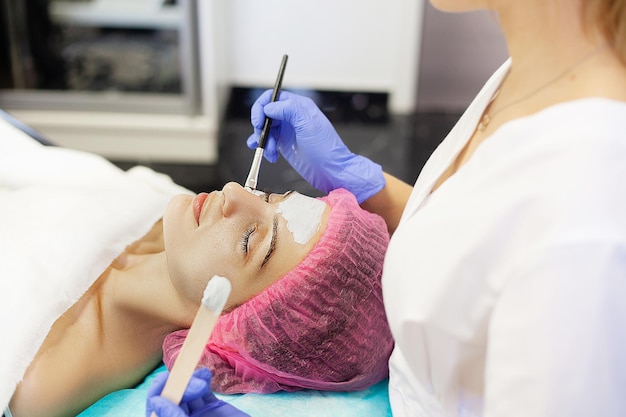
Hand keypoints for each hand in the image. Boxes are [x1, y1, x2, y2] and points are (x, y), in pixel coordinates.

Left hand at [146, 368, 249, 416]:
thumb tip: (156, 402)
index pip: (155, 411)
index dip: (157, 393)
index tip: (166, 380)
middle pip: (171, 399)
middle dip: (180, 387)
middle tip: (197, 385)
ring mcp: (197, 416)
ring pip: (186, 393)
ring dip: (192, 381)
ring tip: (203, 379)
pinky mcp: (211, 408)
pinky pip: (203, 392)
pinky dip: (203, 380)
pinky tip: (206, 375)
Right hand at [247, 90, 384, 202]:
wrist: (331, 170)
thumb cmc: (325, 148)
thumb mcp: (307, 123)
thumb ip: (288, 109)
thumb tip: (268, 107)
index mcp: (298, 107)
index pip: (272, 98)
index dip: (261, 107)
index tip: (258, 122)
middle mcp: (292, 117)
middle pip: (265, 114)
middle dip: (260, 127)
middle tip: (262, 139)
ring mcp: (288, 131)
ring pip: (265, 129)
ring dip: (263, 140)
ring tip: (270, 151)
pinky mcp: (285, 144)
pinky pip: (268, 141)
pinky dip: (263, 147)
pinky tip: (266, 153)